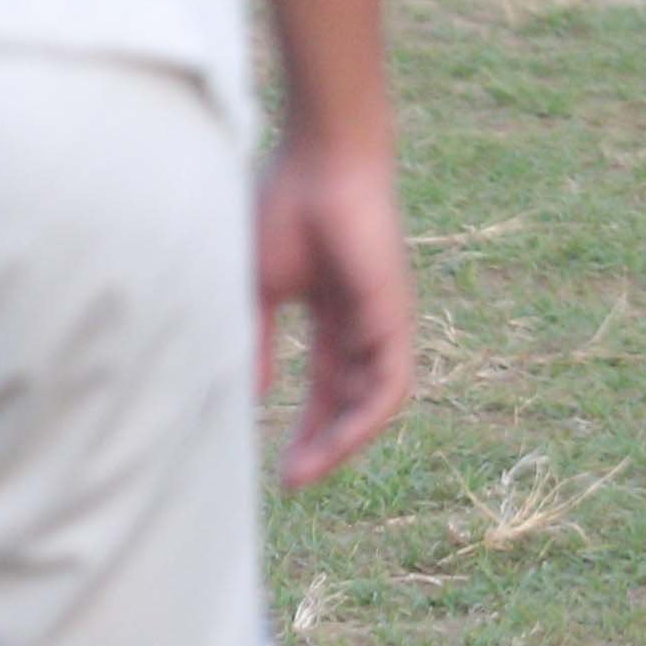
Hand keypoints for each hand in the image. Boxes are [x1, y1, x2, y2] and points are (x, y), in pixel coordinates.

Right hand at [252, 143, 415, 486]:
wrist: (320, 163)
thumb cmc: (282, 208)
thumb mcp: (256, 286)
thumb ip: (257, 338)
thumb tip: (251, 391)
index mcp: (331, 313)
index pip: (322, 384)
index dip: (302, 423)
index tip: (277, 463)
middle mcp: (363, 324)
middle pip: (348, 400)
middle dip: (320, 443)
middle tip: (291, 482)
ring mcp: (383, 323)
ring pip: (372, 401)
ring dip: (341, 441)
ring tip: (307, 470)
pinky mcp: (394, 319)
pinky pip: (389, 385)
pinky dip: (364, 417)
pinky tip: (338, 441)